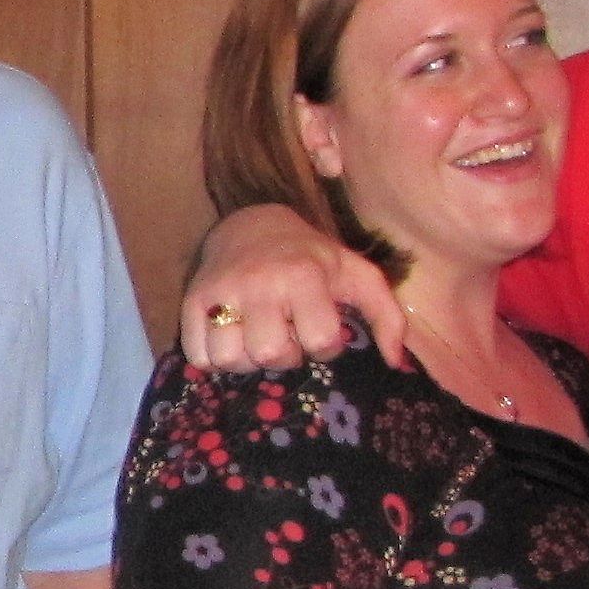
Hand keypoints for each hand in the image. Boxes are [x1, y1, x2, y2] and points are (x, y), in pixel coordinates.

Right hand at [180, 203, 404, 372]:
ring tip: (257, 340)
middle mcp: (259, 283)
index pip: (320, 341)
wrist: (251, 225)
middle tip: (287, 337)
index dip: (325, 346)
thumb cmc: (312, 257)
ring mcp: (221, 292)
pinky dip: (215, 359)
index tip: (321, 330)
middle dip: (284, 357)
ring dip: (247, 361)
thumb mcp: (358, 275)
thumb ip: (387, 316)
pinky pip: (199, 356)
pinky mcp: (191, 300)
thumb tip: (396, 363)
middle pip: (270, 355)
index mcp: (304, 275)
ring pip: (230, 359)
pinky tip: (232, 340)